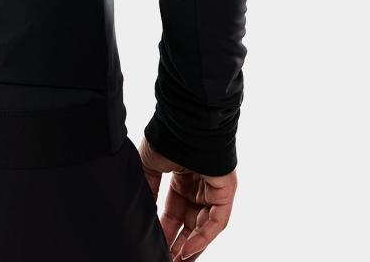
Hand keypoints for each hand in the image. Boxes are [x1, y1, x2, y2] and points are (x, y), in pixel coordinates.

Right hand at [137, 137, 236, 259]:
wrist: (183, 122)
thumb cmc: (166, 136)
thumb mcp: (149, 167)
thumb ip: (148, 190)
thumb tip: (143, 213)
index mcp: (182, 181)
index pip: (175, 214)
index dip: (165, 232)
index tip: (154, 245)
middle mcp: (200, 188)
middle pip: (191, 225)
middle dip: (179, 245)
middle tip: (167, 260)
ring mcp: (214, 190)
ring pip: (205, 227)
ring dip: (191, 246)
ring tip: (175, 260)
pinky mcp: (226, 191)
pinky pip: (217, 221)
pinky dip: (203, 237)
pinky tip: (187, 248)